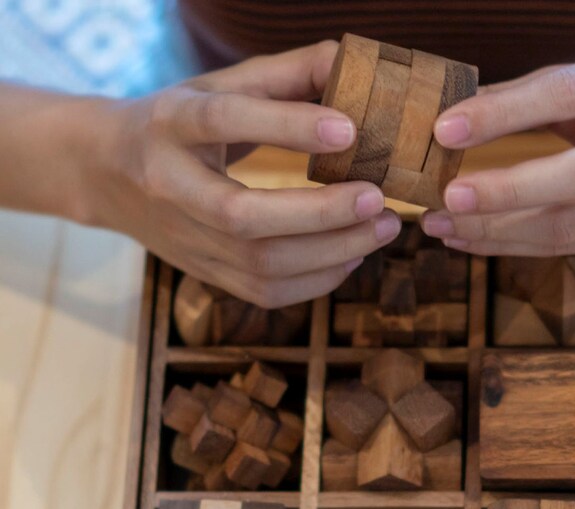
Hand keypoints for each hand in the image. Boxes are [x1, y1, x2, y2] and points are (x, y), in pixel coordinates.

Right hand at [85, 42, 400, 305]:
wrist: (106, 174)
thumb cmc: (175, 123)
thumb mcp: (216, 87)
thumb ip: (284, 76)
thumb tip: (352, 63)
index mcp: (169, 124)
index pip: (223, 120)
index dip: (286, 126)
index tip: (350, 130)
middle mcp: (170, 187)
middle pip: (243, 216)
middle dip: (321, 214)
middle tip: (378, 199)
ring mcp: (185, 240)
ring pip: (260, 265)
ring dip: (332, 252)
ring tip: (382, 228)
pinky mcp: (205, 273)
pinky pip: (266, 292)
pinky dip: (318, 280)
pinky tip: (352, 256)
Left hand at [421, 47, 574, 255]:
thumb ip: (545, 92)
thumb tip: (465, 112)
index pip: (568, 94)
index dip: (505, 113)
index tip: (446, 129)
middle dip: (504, 193)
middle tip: (445, 199)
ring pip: (569, 227)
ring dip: (497, 232)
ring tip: (442, 227)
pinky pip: (567, 247)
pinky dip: (512, 246)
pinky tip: (472, 240)